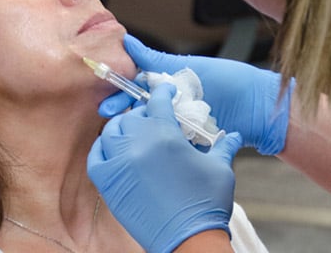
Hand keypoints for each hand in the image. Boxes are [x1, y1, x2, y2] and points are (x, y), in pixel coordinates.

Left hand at [88, 84, 242, 252]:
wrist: (189, 240)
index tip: (166, 92)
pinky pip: (96, 156)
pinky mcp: (108, 184)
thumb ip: (223, 145)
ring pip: (111, 131)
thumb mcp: (219, 168)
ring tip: (133, 132)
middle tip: (154, 118)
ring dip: (122, 128)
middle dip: (145, 113)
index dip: (162, 93)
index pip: (157, 101)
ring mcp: (119, 163)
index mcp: (164, 135)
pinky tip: (113, 150)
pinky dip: (102, 149)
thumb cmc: (206, 203)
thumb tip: (234, 134)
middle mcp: (137, 144)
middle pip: (133, 116)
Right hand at [103, 33, 292, 154]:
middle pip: (141, 110)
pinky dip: (158, 143)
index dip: (121, 94)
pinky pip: (169, 144)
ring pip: (152, 128)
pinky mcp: (190, 143)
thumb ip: (155, 59)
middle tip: (109, 117)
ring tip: (125, 132)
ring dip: (139, 130)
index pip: (138, 88)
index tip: (107, 102)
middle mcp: (173, 105)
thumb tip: (126, 40)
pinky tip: (146, 146)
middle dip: (124, 114)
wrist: (260, 109)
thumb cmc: (229, 82)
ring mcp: (181, 125)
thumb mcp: (188, 68)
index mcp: (171, 85)